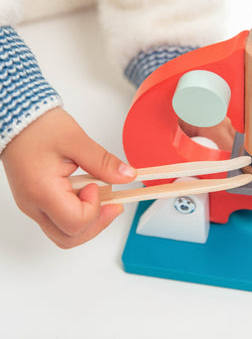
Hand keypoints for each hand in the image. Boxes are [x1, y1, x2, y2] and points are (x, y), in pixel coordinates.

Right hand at [1, 107, 136, 248]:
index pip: (75, 223)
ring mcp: (33, 206)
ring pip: (64, 234)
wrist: (17, 120)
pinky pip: (59, 221)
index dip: (94, 208)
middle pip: (69, 238)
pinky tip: (87, 194)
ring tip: (101, 197)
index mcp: (42, 191)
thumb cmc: (39, 127)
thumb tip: (127, 176)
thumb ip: (103, 163)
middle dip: (97, 223)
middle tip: (113, 203)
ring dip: (88, 221)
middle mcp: (33, 205)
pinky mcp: (36, 202)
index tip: (98, 185)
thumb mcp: (77, 141)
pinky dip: (78, 214)